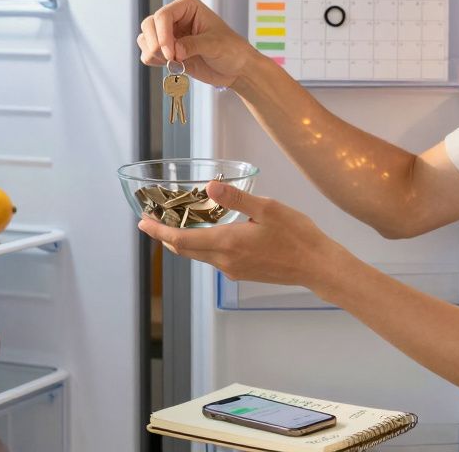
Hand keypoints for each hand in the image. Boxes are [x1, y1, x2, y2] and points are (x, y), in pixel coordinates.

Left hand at [136, 182, 346, 288]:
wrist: (316, 266)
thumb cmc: (297, 235)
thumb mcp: (268, 208)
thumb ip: (236, 197)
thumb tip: (209, 186)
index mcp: (227, 243)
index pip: (181, 239)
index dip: (158, 231)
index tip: (142, 222)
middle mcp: (225, 261)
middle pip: (185, 250)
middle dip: (166, 236)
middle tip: (152, 221)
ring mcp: (233, 269)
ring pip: (198, 255)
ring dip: (183, 242)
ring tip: (175, 224)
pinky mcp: (242, 272)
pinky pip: (213, 259)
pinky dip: (202, 245)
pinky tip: (208, 233)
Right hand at [138, 0, 257, 88]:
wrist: (236, 69)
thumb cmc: (232, 50)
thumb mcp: (215, 45)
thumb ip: (193, 45)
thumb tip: (174, 51)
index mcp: (187, 7)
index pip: (163, 15)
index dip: (163, 35)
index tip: (172, 54)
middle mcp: (175, 18)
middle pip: (149, 25)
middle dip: (156, 44)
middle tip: (172, 59)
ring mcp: (169, 34)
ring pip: (145, 39)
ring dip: (155, 53)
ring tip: (176, 62)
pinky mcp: (167, 50)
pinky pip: (148, 53)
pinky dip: (155, 61)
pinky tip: (174, 65)